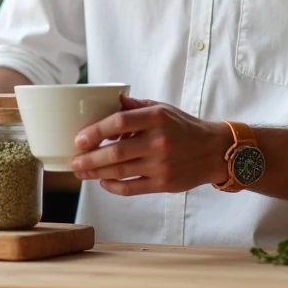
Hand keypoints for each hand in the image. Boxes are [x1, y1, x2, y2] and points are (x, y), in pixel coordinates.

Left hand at [68, 97, 232, 195]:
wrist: (214, 151)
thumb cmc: (184, 127)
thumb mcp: (163, 108)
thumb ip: (136, 105)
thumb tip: (111, 100)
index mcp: (156, 118)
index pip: (119, 122)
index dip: (96, 131)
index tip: (79, 139)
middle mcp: (158, 141)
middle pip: (115, 152)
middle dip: (89, 158)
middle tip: (73, 161)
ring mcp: (161, 164)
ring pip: (120, 171)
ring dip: (96, 173)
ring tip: (81, 172)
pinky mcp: (163, 183)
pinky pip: (132, 187)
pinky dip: (113, 187)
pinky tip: (103, 182)